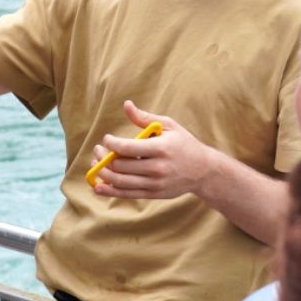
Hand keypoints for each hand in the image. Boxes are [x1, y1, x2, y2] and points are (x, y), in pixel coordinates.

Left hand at [89, 102, 214, 201]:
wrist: (203, 171)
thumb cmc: (184, 144)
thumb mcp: (169, 126)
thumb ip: (145, 118)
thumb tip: (126, 105)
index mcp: (160, 148)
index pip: (127, 148)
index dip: (111, 144)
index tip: (107, 139)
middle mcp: (157, 167)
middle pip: (120, 166)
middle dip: (103, 158)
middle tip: (98, 151)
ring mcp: (155, 183)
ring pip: (121, 181)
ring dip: (103, 174)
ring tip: (96, 165)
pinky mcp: (154, 194)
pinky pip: (127, 194)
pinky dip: (110, 191)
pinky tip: (98, 187)